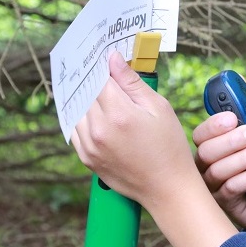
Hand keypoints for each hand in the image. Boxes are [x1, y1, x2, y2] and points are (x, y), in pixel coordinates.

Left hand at [70, 52, 200, 210]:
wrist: (167, 188)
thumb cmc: (169, 147)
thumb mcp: (159, 108)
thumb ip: (132, 82)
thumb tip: (113, 59)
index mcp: (119, 114)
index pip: (100, 78)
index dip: (102, 66)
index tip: (105, 58)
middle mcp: (99, 130)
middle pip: (86, 93)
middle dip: (94, 81)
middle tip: (101, 71)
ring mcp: (89, 146)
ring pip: (77, 111)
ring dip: (85, 100)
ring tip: (99, 93)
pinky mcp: (86, 159)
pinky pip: (75, 131)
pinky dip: (81, 119)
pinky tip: (93, 114)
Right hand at [192, 112, 245, 246]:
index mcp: (212, 149)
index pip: (202, 135)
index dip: (214, 126)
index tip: (232, 118)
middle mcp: (205, 167)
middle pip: (206, 151)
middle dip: (232, 141)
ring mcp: (211, 187)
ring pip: (218, 170)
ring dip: (245, 159)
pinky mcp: (222, 204)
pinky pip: (231, 188)